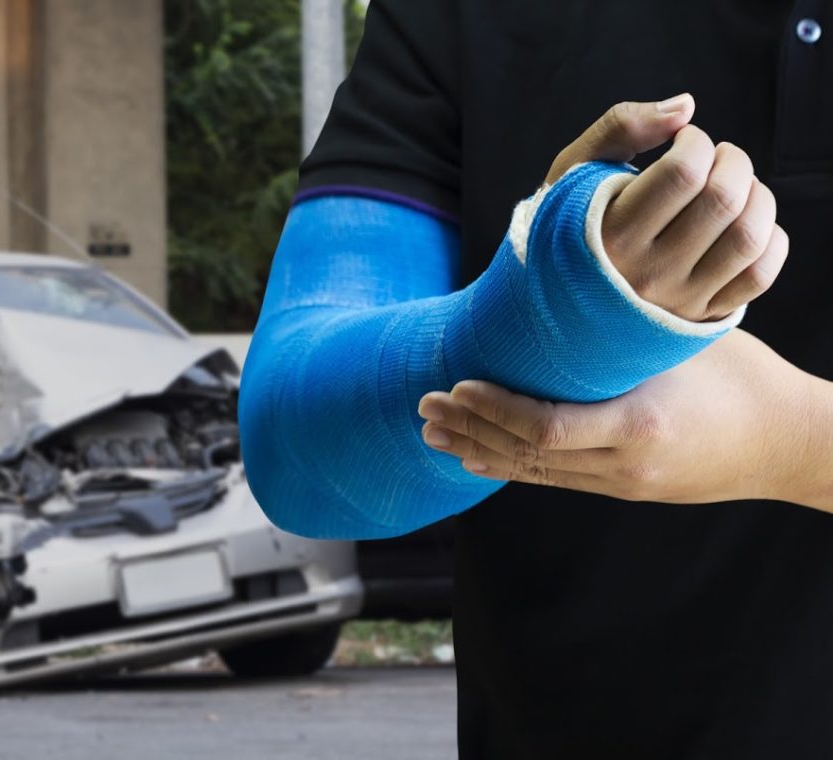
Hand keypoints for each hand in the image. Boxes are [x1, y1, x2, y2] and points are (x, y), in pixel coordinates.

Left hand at [416, 331, 832, 507]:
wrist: (789, 443)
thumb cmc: (742, 378)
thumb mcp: (679, 346)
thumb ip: (618, 339)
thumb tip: (554, 306)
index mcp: (638, 427)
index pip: (544, 428)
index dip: (493, 409)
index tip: (457, 385)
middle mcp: (622, 467)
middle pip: (526, 455)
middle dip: (469, 429)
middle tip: (423, 406)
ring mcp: (621, 485)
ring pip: (534, 472)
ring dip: (479, 450)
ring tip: (434, 434)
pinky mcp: (623, 489)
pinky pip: (555, 479)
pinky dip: (511, 466)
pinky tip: (478, 460)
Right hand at [546, 95, 788, 320]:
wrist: (559, 303)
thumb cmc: (571, 226)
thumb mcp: (574, 172)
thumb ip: (620, 127)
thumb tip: (687, 105)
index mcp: (610, 234)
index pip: (683, 171)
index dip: (696, 140)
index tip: (684, 141)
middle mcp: (646, 272)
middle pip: (723, 199)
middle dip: (733, 161)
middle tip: (716, 159)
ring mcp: (677, 299)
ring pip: (748, 236)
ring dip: (757, 197)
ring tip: (734, 189)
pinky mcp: (701, 316)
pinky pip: (760, 276)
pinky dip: (770, 239)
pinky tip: (745, 224)